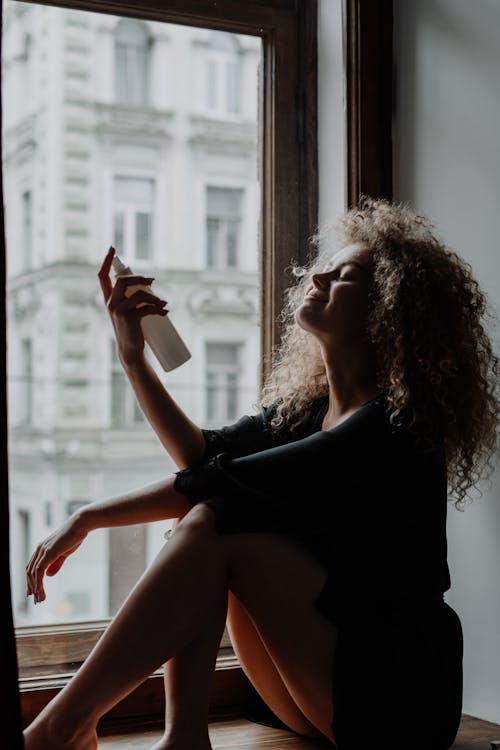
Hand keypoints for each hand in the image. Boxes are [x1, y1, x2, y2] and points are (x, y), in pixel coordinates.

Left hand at [26, 515, 88, 603]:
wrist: (80, 525)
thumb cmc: (74, 536)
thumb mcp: (64, 553)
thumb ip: (55, 564)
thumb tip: (48, 575)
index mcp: (42, 549)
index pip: (31, 567)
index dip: (31, 580)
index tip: (33, 592)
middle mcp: (39, 549)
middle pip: (29, 571)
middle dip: (31, 586)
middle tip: (36, 599)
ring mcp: (43, 550)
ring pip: (33, 573)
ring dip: (35, 587)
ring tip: (40, 598)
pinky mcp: (48, 552)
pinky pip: (39, 570)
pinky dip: (38, 582)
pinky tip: (41, 590)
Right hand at [98, 246, 167, 366]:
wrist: (130, 350)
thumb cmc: (131, 330)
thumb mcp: (127, 311)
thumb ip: (132, 298)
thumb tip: (150, 284)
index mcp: (108, 300)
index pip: (102, 276)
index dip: (106, 261)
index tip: (112, 248)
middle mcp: (110, 304)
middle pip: (122, 281)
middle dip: (139, 278)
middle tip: (152, 282)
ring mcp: (118, 312)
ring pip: (138, 294)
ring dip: (154, 297)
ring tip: (164, 303)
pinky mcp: (129, 319)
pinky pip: (146, 308)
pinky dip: (159, 309)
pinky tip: (166, 312)